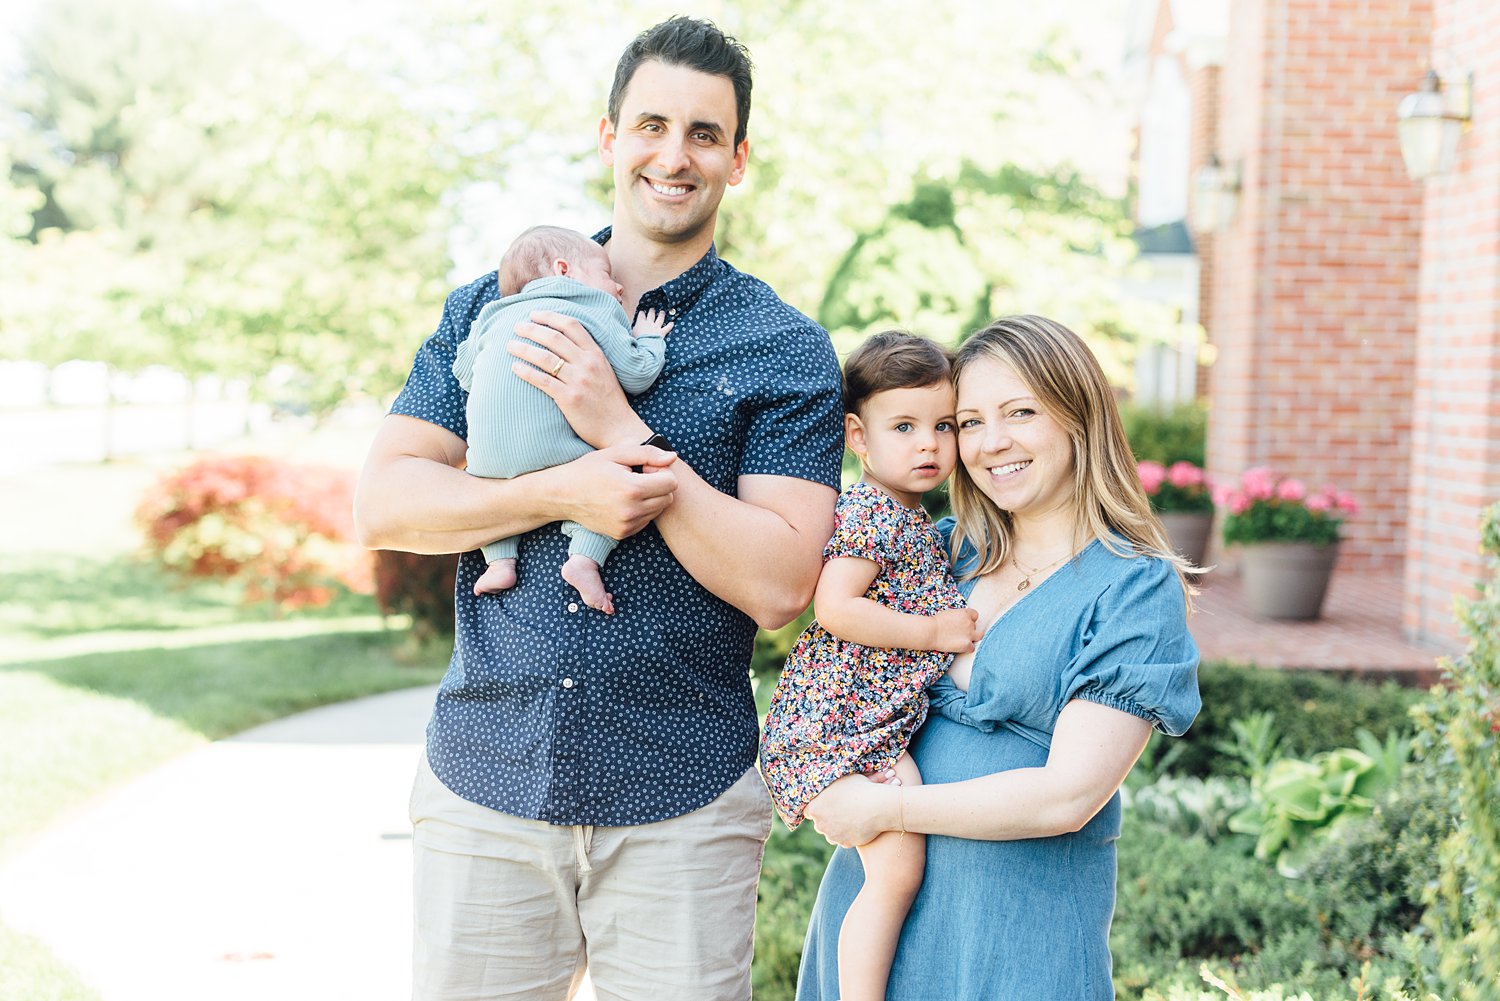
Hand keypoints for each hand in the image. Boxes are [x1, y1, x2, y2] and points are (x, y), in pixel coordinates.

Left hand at [508, 309, 649, 447]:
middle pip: (554, 337)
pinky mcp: (569, 398)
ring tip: (510, 345)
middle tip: (516, 327)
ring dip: (524, 348)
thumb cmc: (610, 402)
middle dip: (531, 329)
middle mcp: (587, 364)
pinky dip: (526, 372)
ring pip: (545, 357)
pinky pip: (542, 381)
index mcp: (596, 354)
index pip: (571, 325)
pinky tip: (515, 367)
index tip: (534, 314)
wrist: (619, 428)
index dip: (550, 316)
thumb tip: (565, 344)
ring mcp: (578, 381)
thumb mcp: (605, 371)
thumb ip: (588, 357)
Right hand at [555, 445, 677, 539]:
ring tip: (629, 488)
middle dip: (659, 485)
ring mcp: (627, 525)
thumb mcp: (616, 453)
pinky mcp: (623, 534)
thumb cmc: (589, 469)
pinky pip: (646, 521)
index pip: (671, 482)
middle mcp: (631, 511)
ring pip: (658, 510)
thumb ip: (648, 453)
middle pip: (668, 498)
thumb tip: (673, 457)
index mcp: (632, 489)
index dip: (661, 471)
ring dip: (651, 498)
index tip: (645, 467)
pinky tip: (624, 501)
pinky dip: (641, 510)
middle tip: (638, 476)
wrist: (562, 495)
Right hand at [633, 308, 672, 338]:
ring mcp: (656, 327)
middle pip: (651, 315)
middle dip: (651, 311)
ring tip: (662, 312)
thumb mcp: (632, 333)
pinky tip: (672, 323)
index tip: (642, 312)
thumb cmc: (637, 340)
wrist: (644, 345)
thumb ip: (634, 329)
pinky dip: (670, 325)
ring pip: (660, 319)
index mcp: (641, 323)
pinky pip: (667, 328)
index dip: (642, 313)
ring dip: (661, 315)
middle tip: (652, 309)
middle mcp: (649, 323)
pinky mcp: (662, 332)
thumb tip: (634, 329)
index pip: (641, 315)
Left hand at [803, 773, 897, 847]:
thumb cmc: (861, 789)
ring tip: (850, 817)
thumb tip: (829, 782)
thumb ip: (832, 786)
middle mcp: (820, 824)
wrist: (878, 806)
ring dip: (837, 828)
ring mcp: (832, 836)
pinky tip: (857, 825)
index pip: (808, 811)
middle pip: (819, 823)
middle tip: (840, 810)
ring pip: (831, 833)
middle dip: (827, 818)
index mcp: (815, 808)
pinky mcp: (845, 844)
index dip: (818, 807)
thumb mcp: (843, 780)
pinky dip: (848, 835)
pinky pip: (843, 840)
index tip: (826, 805)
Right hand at [927, 607, 981, 652]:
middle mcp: (970, 623)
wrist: (931, 632)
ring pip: (979, 636)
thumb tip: (959, 621)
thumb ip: (958, 616)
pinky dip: (967, 648)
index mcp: (965, 613)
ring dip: (973, 638)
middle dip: (969, 629)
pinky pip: (972, 648)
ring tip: (963, 640)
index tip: (964, 622)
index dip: (970, 619)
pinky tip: (960, 647)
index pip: (975, 615)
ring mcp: (970, 634)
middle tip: (960, 632)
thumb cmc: (936, 622)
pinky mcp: (967, 645)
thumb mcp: (949, 613)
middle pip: (975, 626)